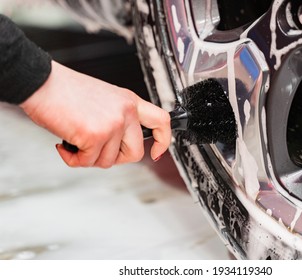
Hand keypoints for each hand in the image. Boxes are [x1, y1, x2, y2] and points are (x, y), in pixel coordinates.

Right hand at [20, 61, 170, 167]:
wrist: (41, 82)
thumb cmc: (66, 90)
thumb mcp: (104, 99)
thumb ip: (118, 118)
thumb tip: (119, 144)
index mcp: (130, 101)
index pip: (161, 121)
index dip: (163, 141)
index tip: (157, 153)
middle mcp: (126, 112)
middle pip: (135, 153)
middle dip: (115, 158)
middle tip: (96, 150)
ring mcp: (113, 124)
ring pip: (109, 161)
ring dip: (88, 157)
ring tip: (74, 141)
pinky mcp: (95, 135)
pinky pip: (87, 162)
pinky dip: (73, 158)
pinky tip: (64, 144)